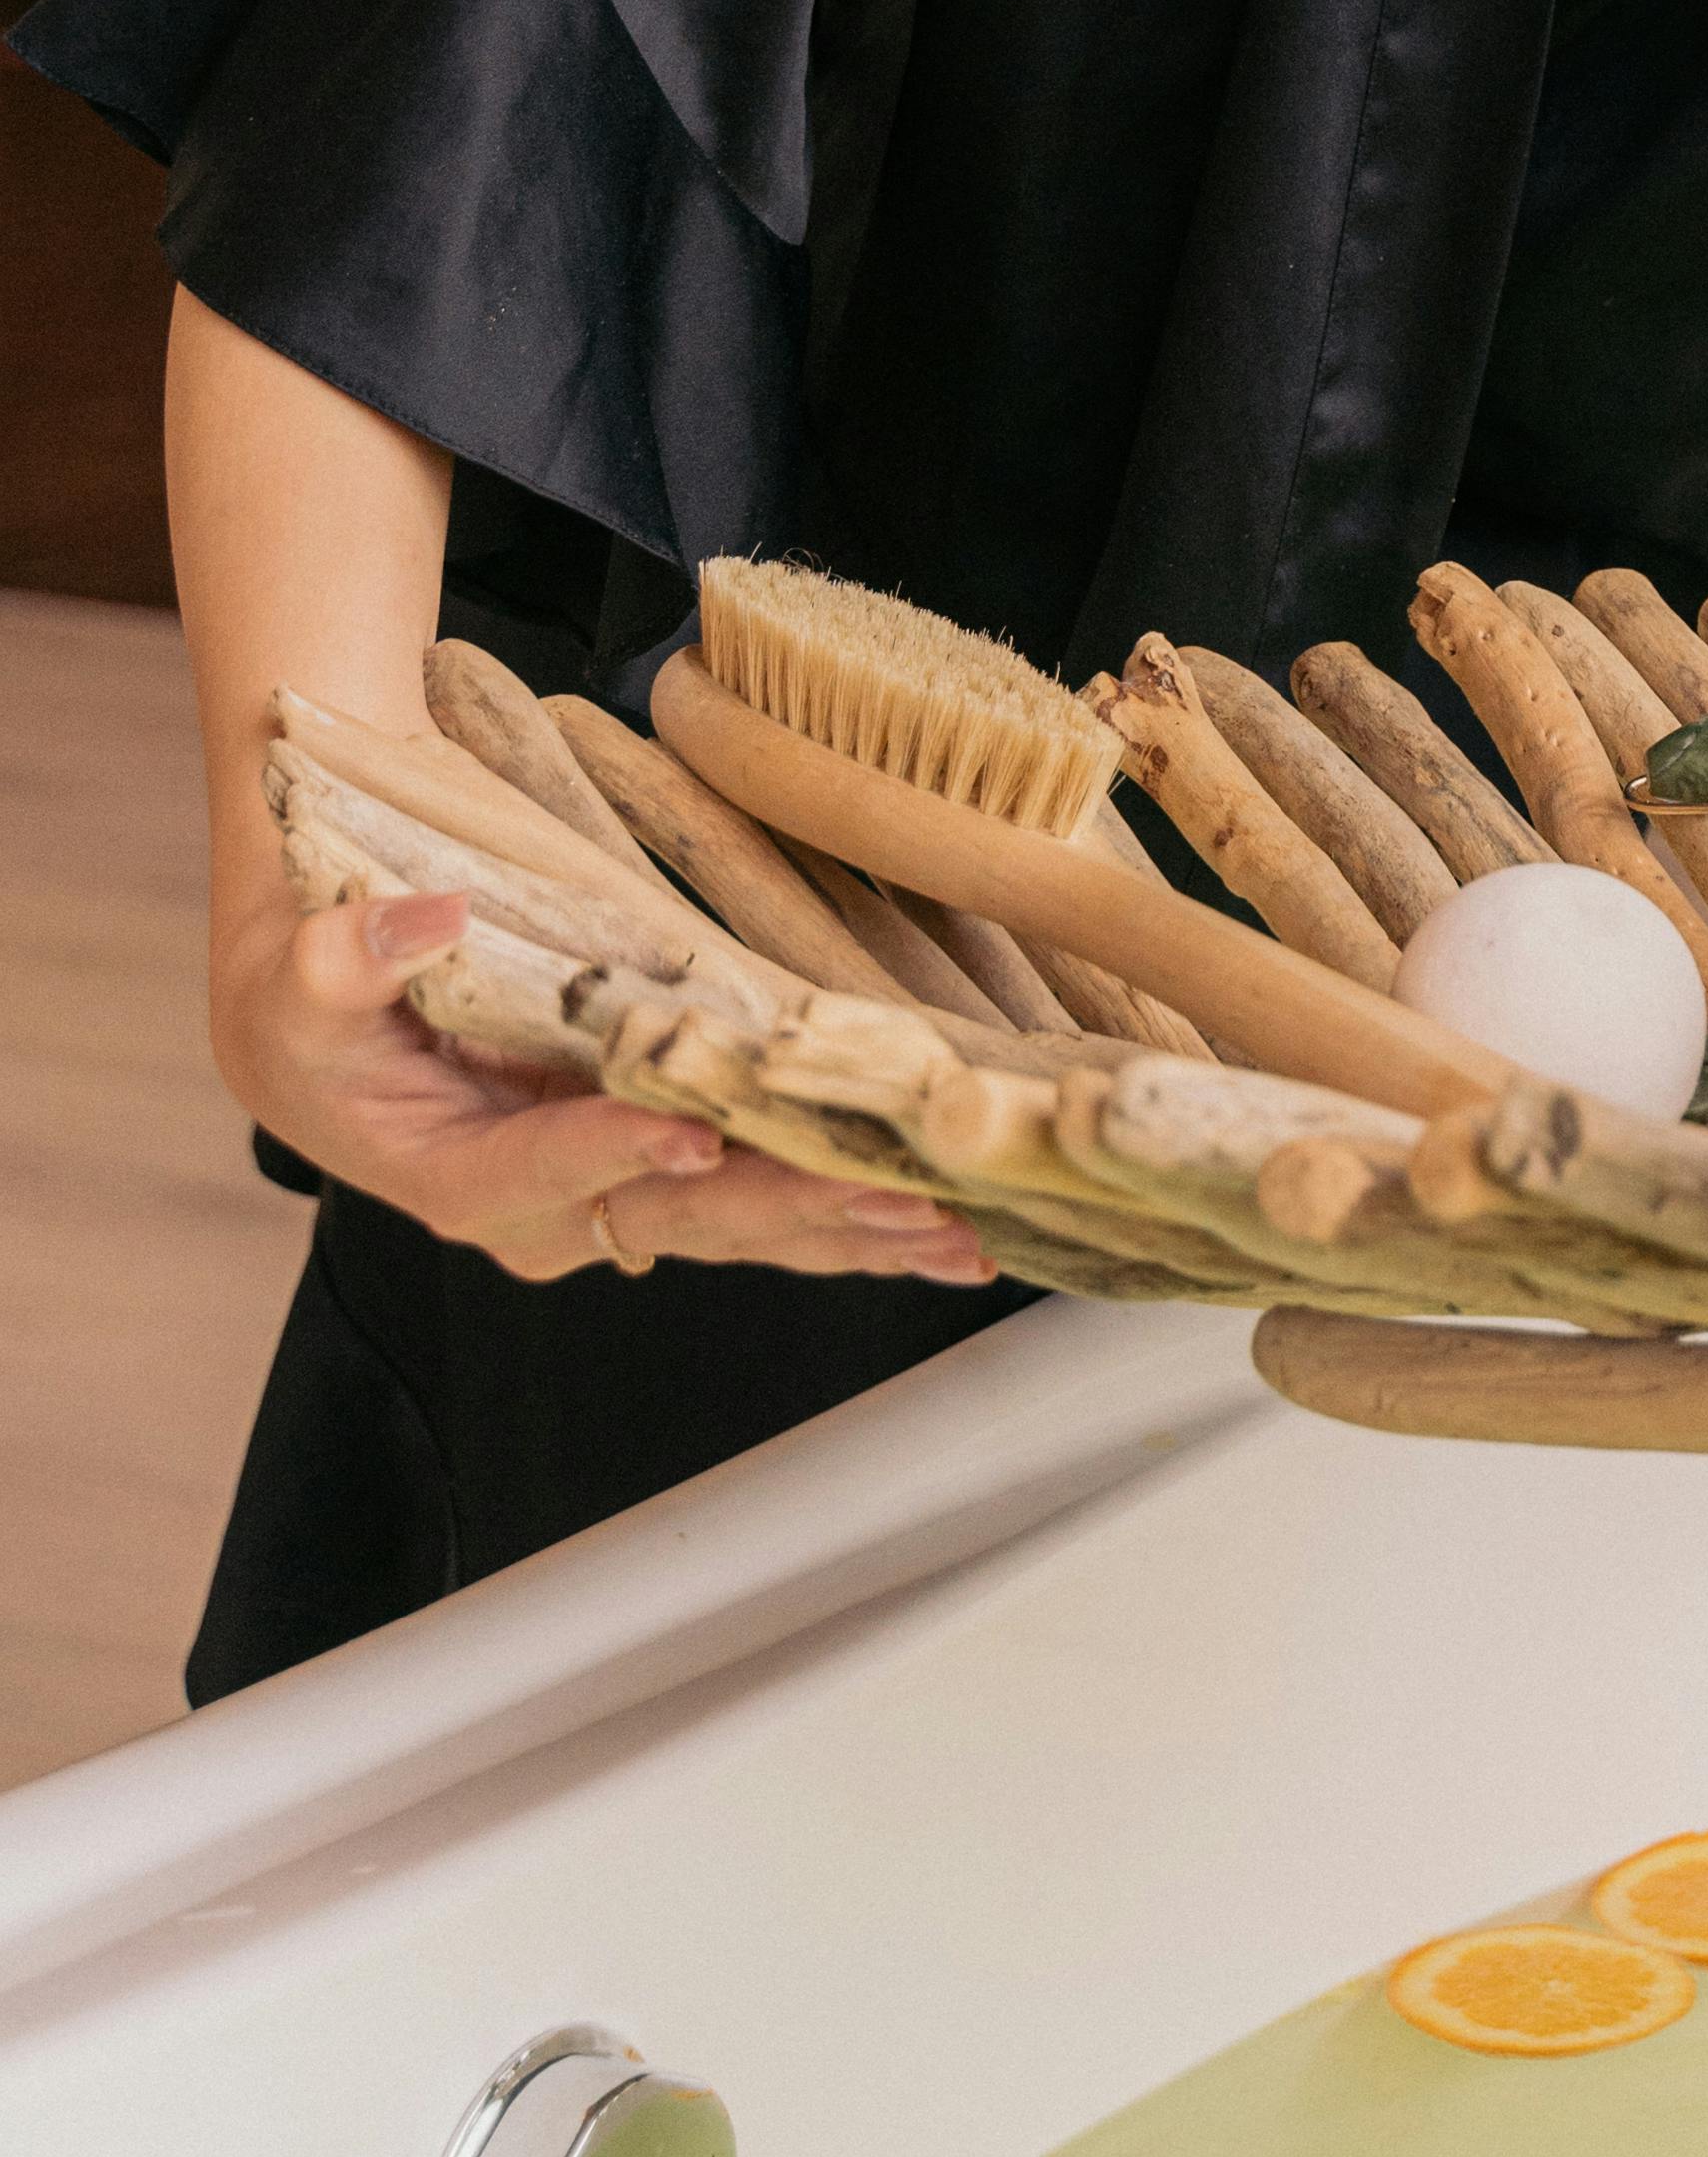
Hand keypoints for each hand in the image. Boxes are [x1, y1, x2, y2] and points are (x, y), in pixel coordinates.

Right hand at [222, 882, 992, 1296]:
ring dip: (851, 1227)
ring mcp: (615, 1192)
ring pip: (743, 1224)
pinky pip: (766, 1199)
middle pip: (678, 1216)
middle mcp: (549, 1208)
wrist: (335, 1020)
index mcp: (454, 1174)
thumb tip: (418, 924)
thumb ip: (346, 957)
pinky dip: (851, 1208)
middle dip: (790, 1208)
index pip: (537, 1172)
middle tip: (895, 1199)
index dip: (613, 1154)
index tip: (693, 1139)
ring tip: (956, 1233)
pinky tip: (938, 1222)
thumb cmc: (314, 1000)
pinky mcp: (667, 1167)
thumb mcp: (302, 972)